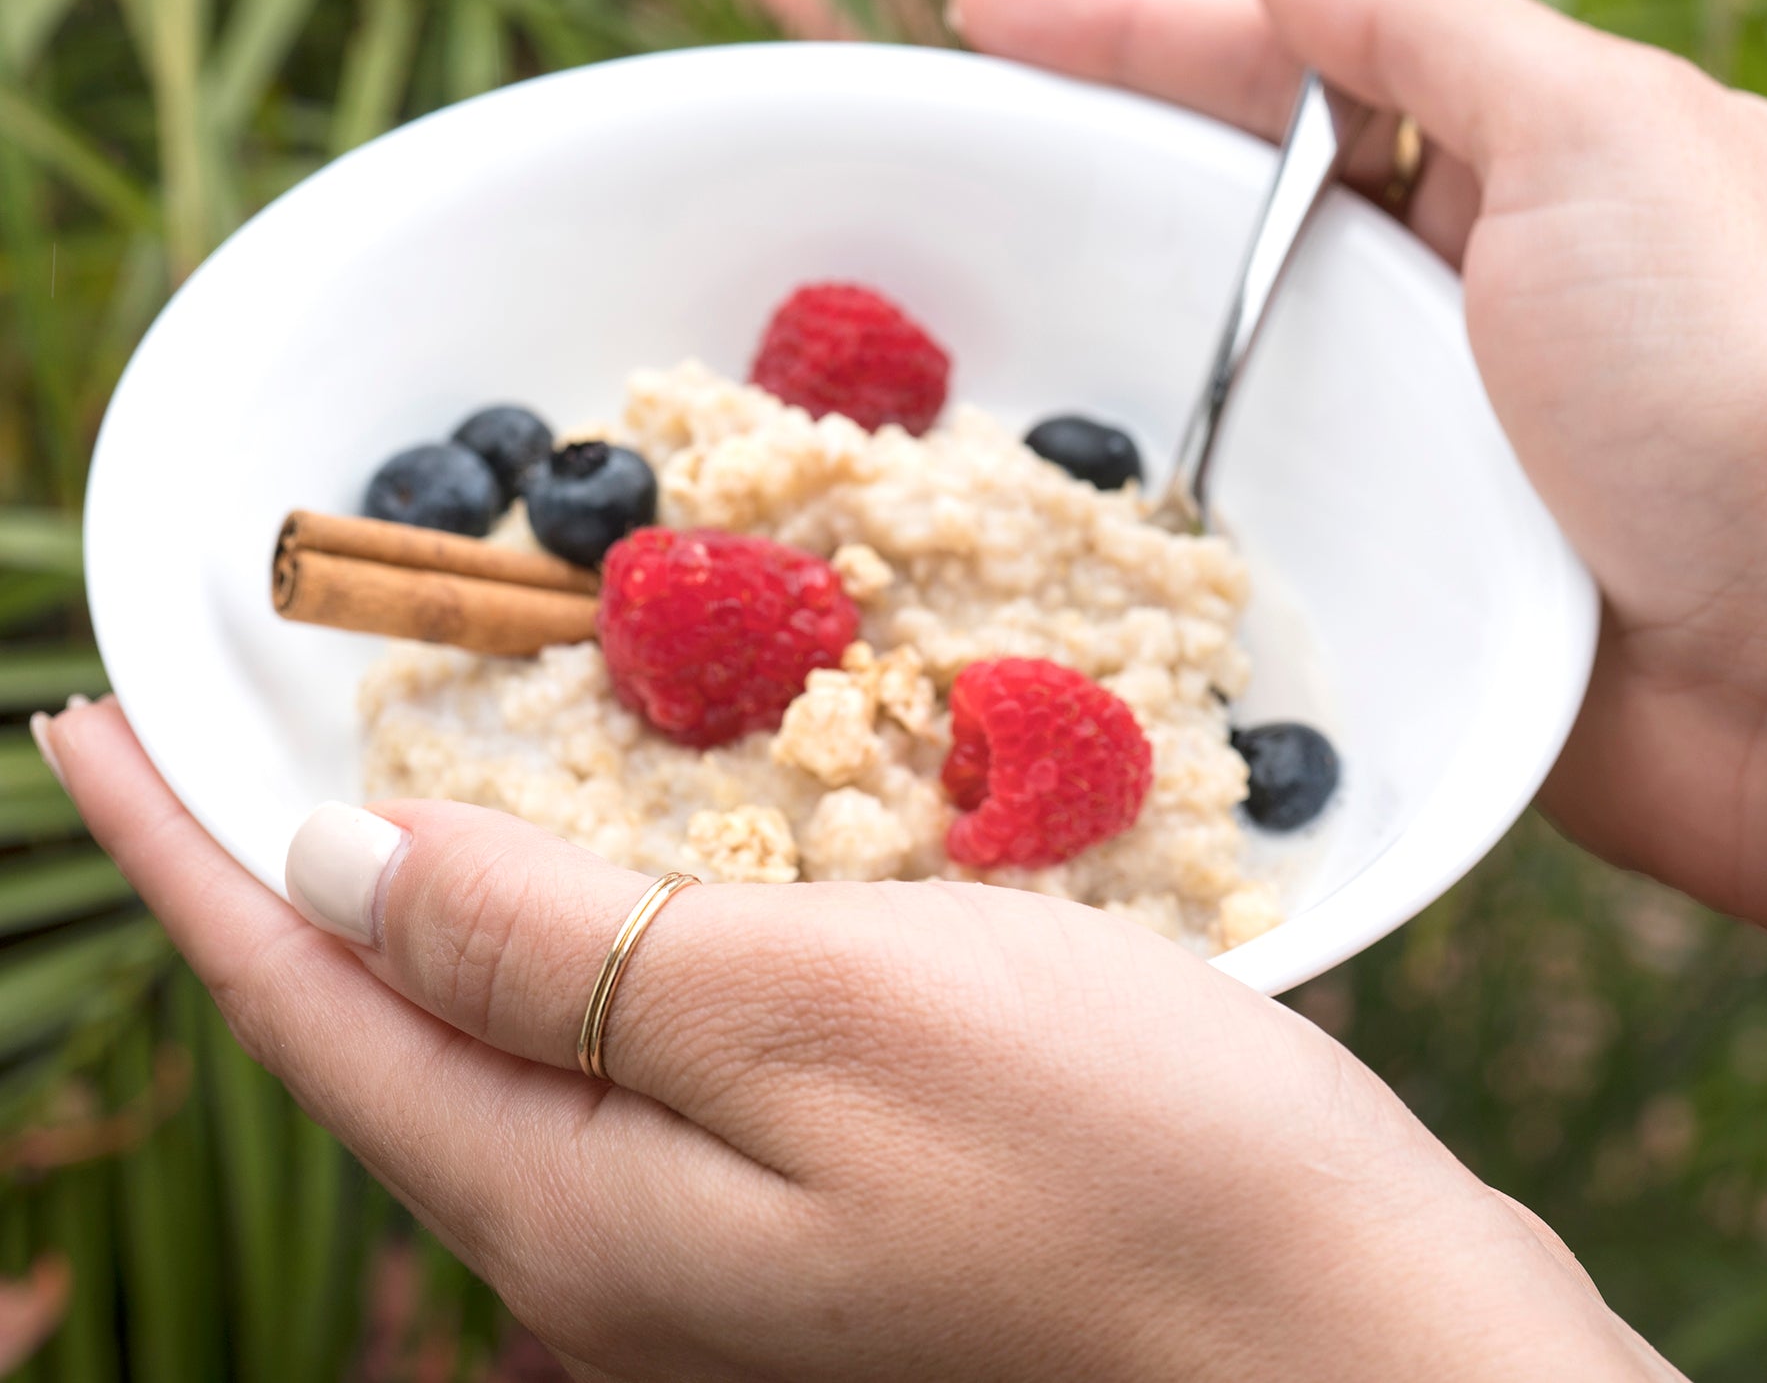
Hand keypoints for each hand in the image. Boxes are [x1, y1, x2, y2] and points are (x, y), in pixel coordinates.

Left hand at [41, 701, 1677, 1381]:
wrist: (1357, 1330)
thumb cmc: (1121, 1157)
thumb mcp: (822, 1008)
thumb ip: (567, 950)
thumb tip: (347, 871)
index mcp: (587, 1207)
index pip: (316, 1004)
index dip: (187, 857)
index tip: (83, 726)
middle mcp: (623, 1249)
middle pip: (396, 1034)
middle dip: (289, 879)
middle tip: (225, 735)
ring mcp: (732, 1243)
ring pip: (524, 1039)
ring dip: (445, 894)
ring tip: (390, 776)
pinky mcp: (836, 1199)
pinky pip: (654, 1046)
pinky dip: (598, 928)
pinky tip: (626, 862)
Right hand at [948, 0, 1766, 1000]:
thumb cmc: (1736, 384)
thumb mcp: (1597, 138)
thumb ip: (1422, 28)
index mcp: (1511, 161)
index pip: (1279, 64)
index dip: (1125, 28)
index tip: (980, 6)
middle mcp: (1451, 296)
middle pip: (1225, 213)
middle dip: (1080, 182)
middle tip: (917, 174)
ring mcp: (1411, 443)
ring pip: (1214, 370)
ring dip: (1091, 352)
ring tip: (924, 346)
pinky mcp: (1388, 576)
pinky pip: (1236, 519)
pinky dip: (1146, 504)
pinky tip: (1038, 504)